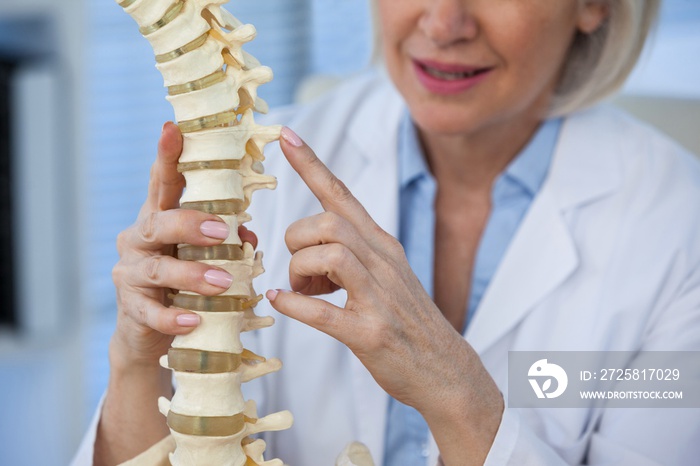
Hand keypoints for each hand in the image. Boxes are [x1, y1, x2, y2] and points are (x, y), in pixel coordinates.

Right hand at [110, 122, 256, 366]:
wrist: (149, 333)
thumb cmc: (182, 284)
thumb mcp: (203, 256)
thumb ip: (224, 241)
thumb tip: (248, 233)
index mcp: (160, 218)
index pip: (161, 182)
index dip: (166, 156)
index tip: (173, 129)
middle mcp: (139, 239)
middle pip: (158, 222)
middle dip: (191, 224)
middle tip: (224, 232)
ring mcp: (131, 273)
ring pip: (158, 267)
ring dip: (192, 273)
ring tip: (223, 282)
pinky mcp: (131, 308)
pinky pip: (150, 312)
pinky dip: (173, 317)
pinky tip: (192, 321)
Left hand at [267, 127, 502, 464]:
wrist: (446, 369)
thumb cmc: (407, 321)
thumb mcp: (387, 275)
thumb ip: (350, 254)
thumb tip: (304, 251)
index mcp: (382, 245)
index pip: (343, 193)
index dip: (310, 164)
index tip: (283, 134)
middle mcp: (382, 262)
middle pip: (327, 221)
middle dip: (297, 240)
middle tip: (299, 271)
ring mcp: (379, 297)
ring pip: (328, 255)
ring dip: (299, 272)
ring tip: (301, 292)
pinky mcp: (370, 333)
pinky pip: (323, 312)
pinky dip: (294, 306)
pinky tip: (282, 304)